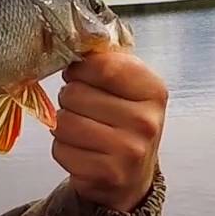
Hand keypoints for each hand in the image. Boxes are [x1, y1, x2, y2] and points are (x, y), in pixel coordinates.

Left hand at [53, 51, 166, 211]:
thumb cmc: (125, 123)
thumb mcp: (128, 87)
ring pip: (64, 122)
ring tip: (82, 129)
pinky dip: (63, 149)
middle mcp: (145, 121)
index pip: (102, 65)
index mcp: (153, 90)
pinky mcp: (107, 174)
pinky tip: (82, 151)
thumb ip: (106, 62)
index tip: (79, 74)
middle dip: (70, 98)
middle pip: (75, 93)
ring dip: (63, 124)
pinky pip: (61, 150)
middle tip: (83, 108)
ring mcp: (128, 150)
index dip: (80, 68)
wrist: (133, 176)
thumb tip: (74, 40)